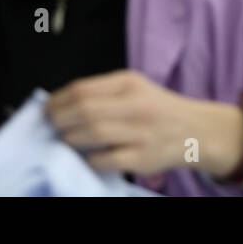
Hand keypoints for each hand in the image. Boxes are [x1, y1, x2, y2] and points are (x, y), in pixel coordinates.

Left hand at [46, 70, 242, 177]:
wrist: (196, 130)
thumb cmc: (158, 109)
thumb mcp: (135, 89)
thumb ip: (103, 93)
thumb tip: (60, 105)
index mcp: (130, 83)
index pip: (82, 89)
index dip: (57, 101)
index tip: (47, 110)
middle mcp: (136, 104)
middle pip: (83, 110)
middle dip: (59, 121)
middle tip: (52, 127)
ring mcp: (141, 132)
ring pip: (92, 134)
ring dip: (71, 139)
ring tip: (66, 141)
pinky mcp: (143, 158)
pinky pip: (105, 160)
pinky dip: (90, 159)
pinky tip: (88, 157)